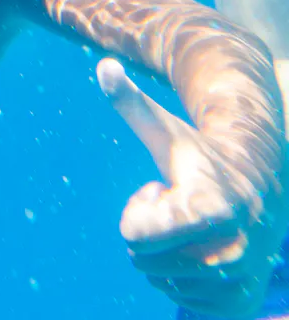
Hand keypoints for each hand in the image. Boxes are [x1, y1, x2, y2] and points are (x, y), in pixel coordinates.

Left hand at [98, 58, 287, 314]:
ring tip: (194, 227)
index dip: (140, 209)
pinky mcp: (239, 307)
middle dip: (151, 232)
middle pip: (143, 260)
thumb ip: (131, 103)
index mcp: (209, 209)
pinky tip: (204, 253)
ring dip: (169, 255)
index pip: (135, 234)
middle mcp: (229, 252)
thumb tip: (102, 66)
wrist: (258, 190)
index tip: (164, 189)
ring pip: (162, 282)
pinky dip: (185, 281)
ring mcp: (237, 284)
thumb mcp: (165, 131)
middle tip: (179, 208)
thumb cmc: (199, 157)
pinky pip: (183, 304)